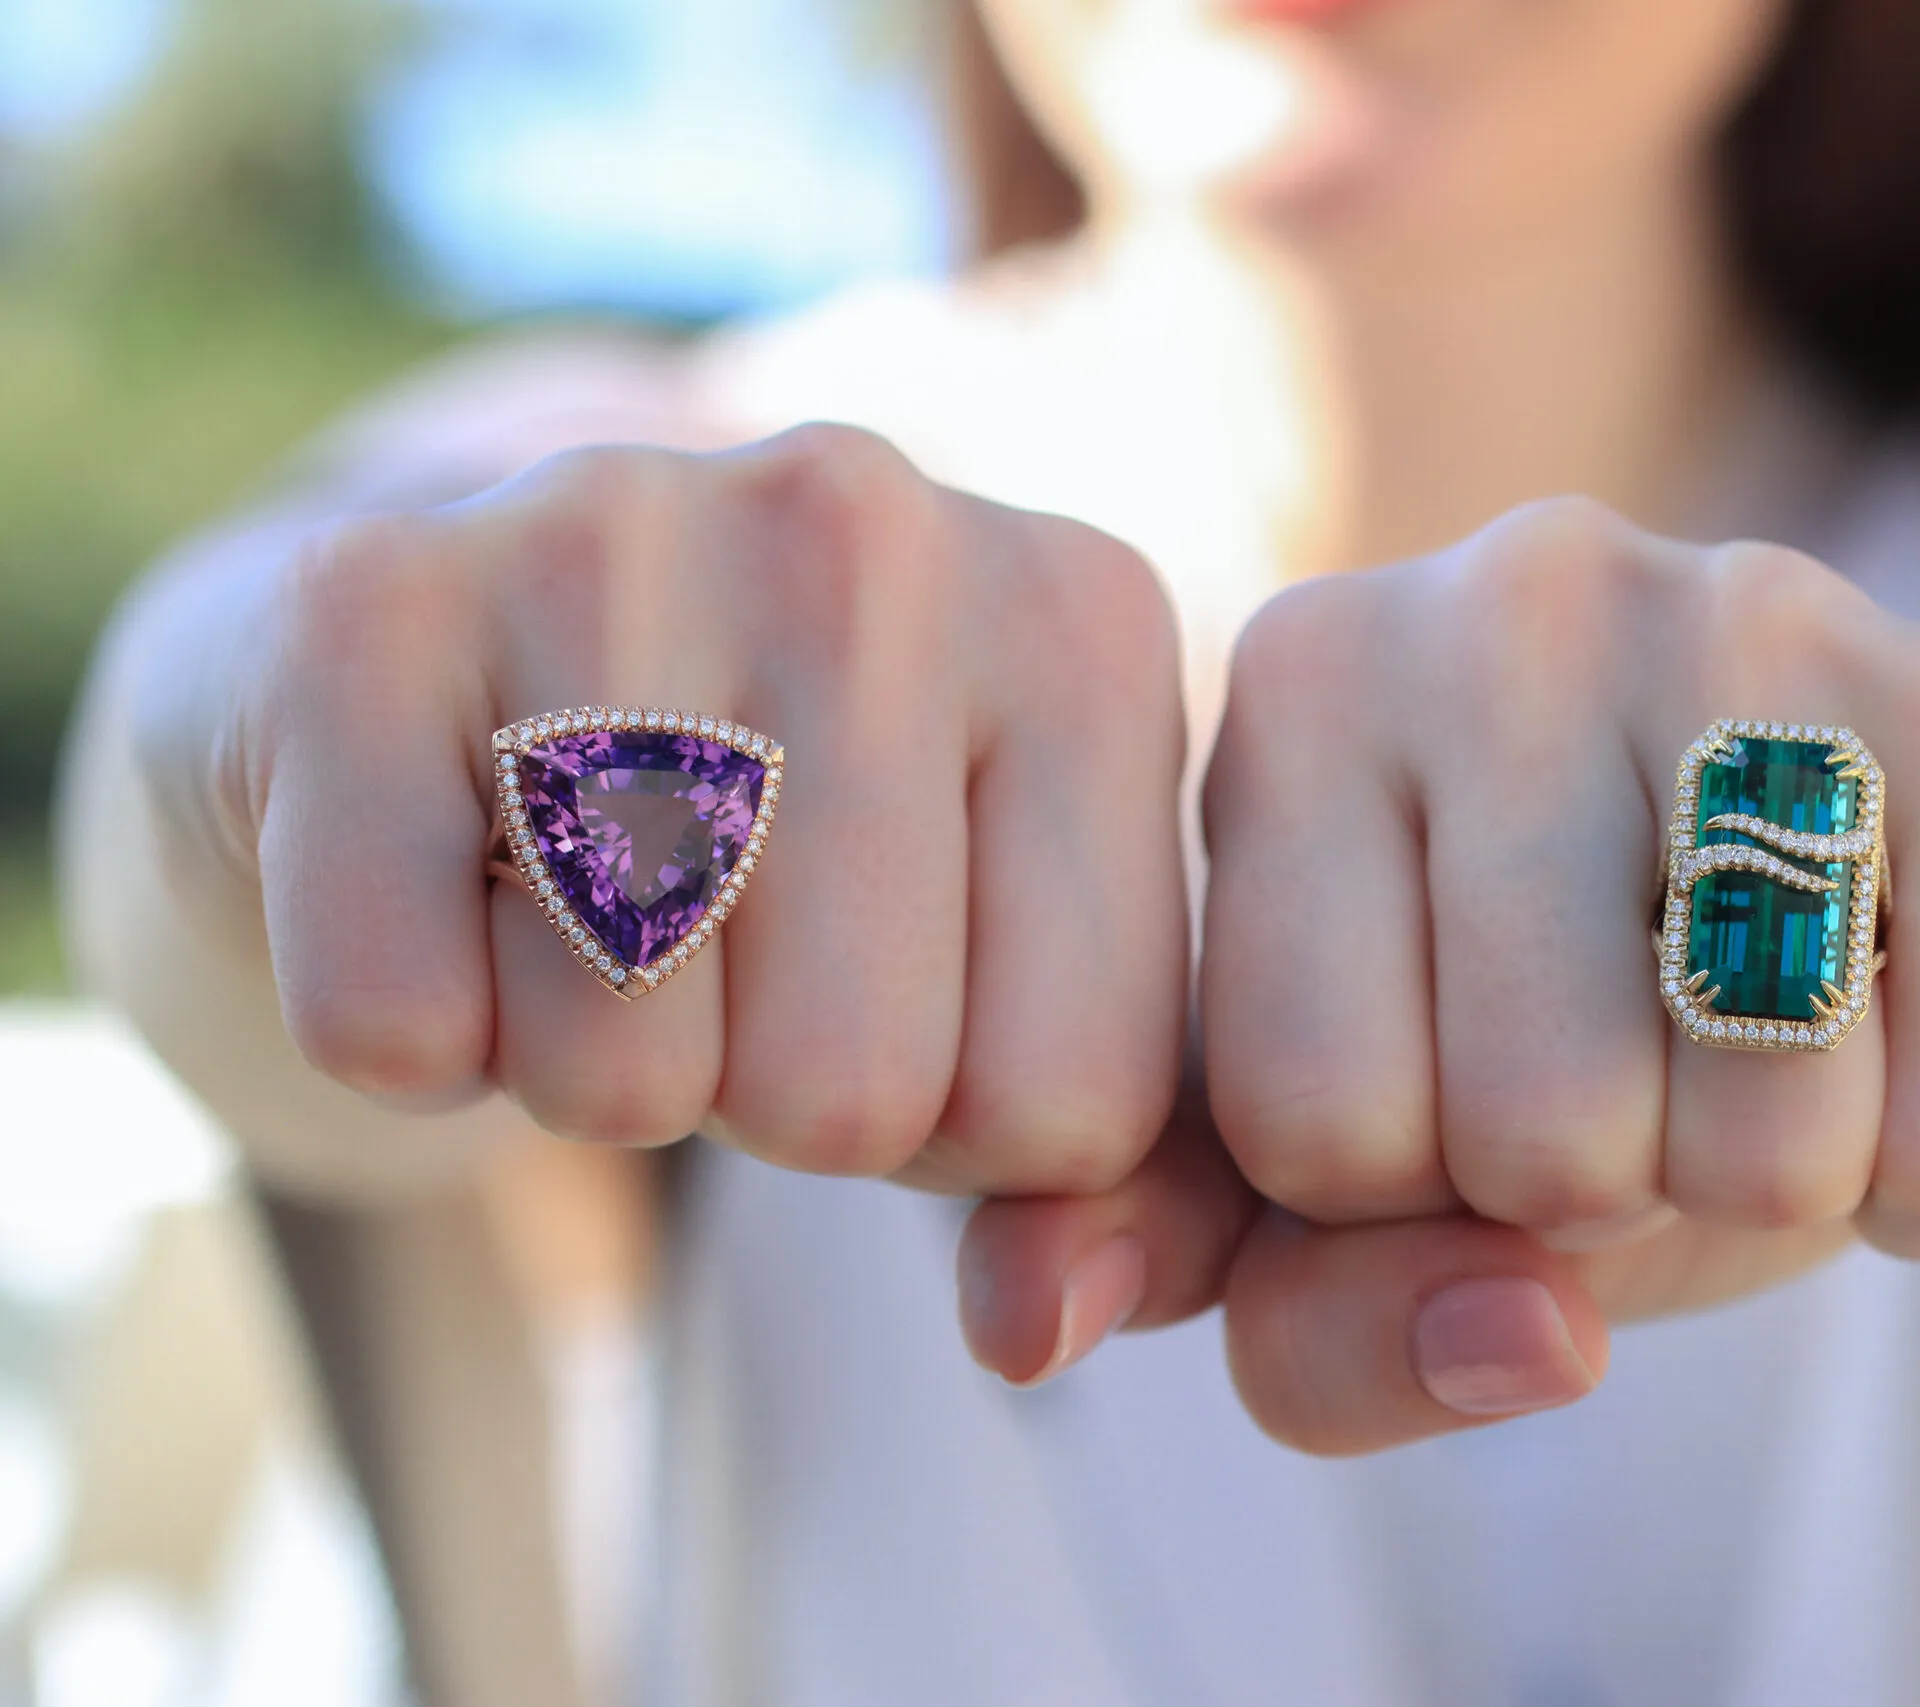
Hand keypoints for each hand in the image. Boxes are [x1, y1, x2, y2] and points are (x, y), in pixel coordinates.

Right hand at [210, 425, 1189, 1191]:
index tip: (900, 987)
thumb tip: (1036, 1334)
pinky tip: (445, 873)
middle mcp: (872, 528)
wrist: (470, 680)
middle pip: (855, 1100)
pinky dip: (408, 1029)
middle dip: (776, 1102)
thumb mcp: (1015, 1004)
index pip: (1080, 1104)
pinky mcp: (362, 597)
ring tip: (593, 904)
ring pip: (624, 1079)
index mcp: (1089, 625)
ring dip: (597, 1071)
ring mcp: (613, 524)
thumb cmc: (800, 878)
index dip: (965, 1134)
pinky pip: (395, 1023)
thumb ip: (1119, 1201)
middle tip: (726, 949)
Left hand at [964, 497, 1919, 1451]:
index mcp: (1300, 690)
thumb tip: (1038, 1327)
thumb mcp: (1404, 1180)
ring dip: (1780, 1184)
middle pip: (1521, 1131)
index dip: (1407, 1188)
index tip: (1479, 1075)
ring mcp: (1752, 614)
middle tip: (1661, 1059)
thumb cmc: (1636, 1046)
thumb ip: (1215, 1263)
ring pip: (1741, 1134)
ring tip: (1790, 1048)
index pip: (1297, 1120)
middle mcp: (1501, 596)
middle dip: (1607, 1187)